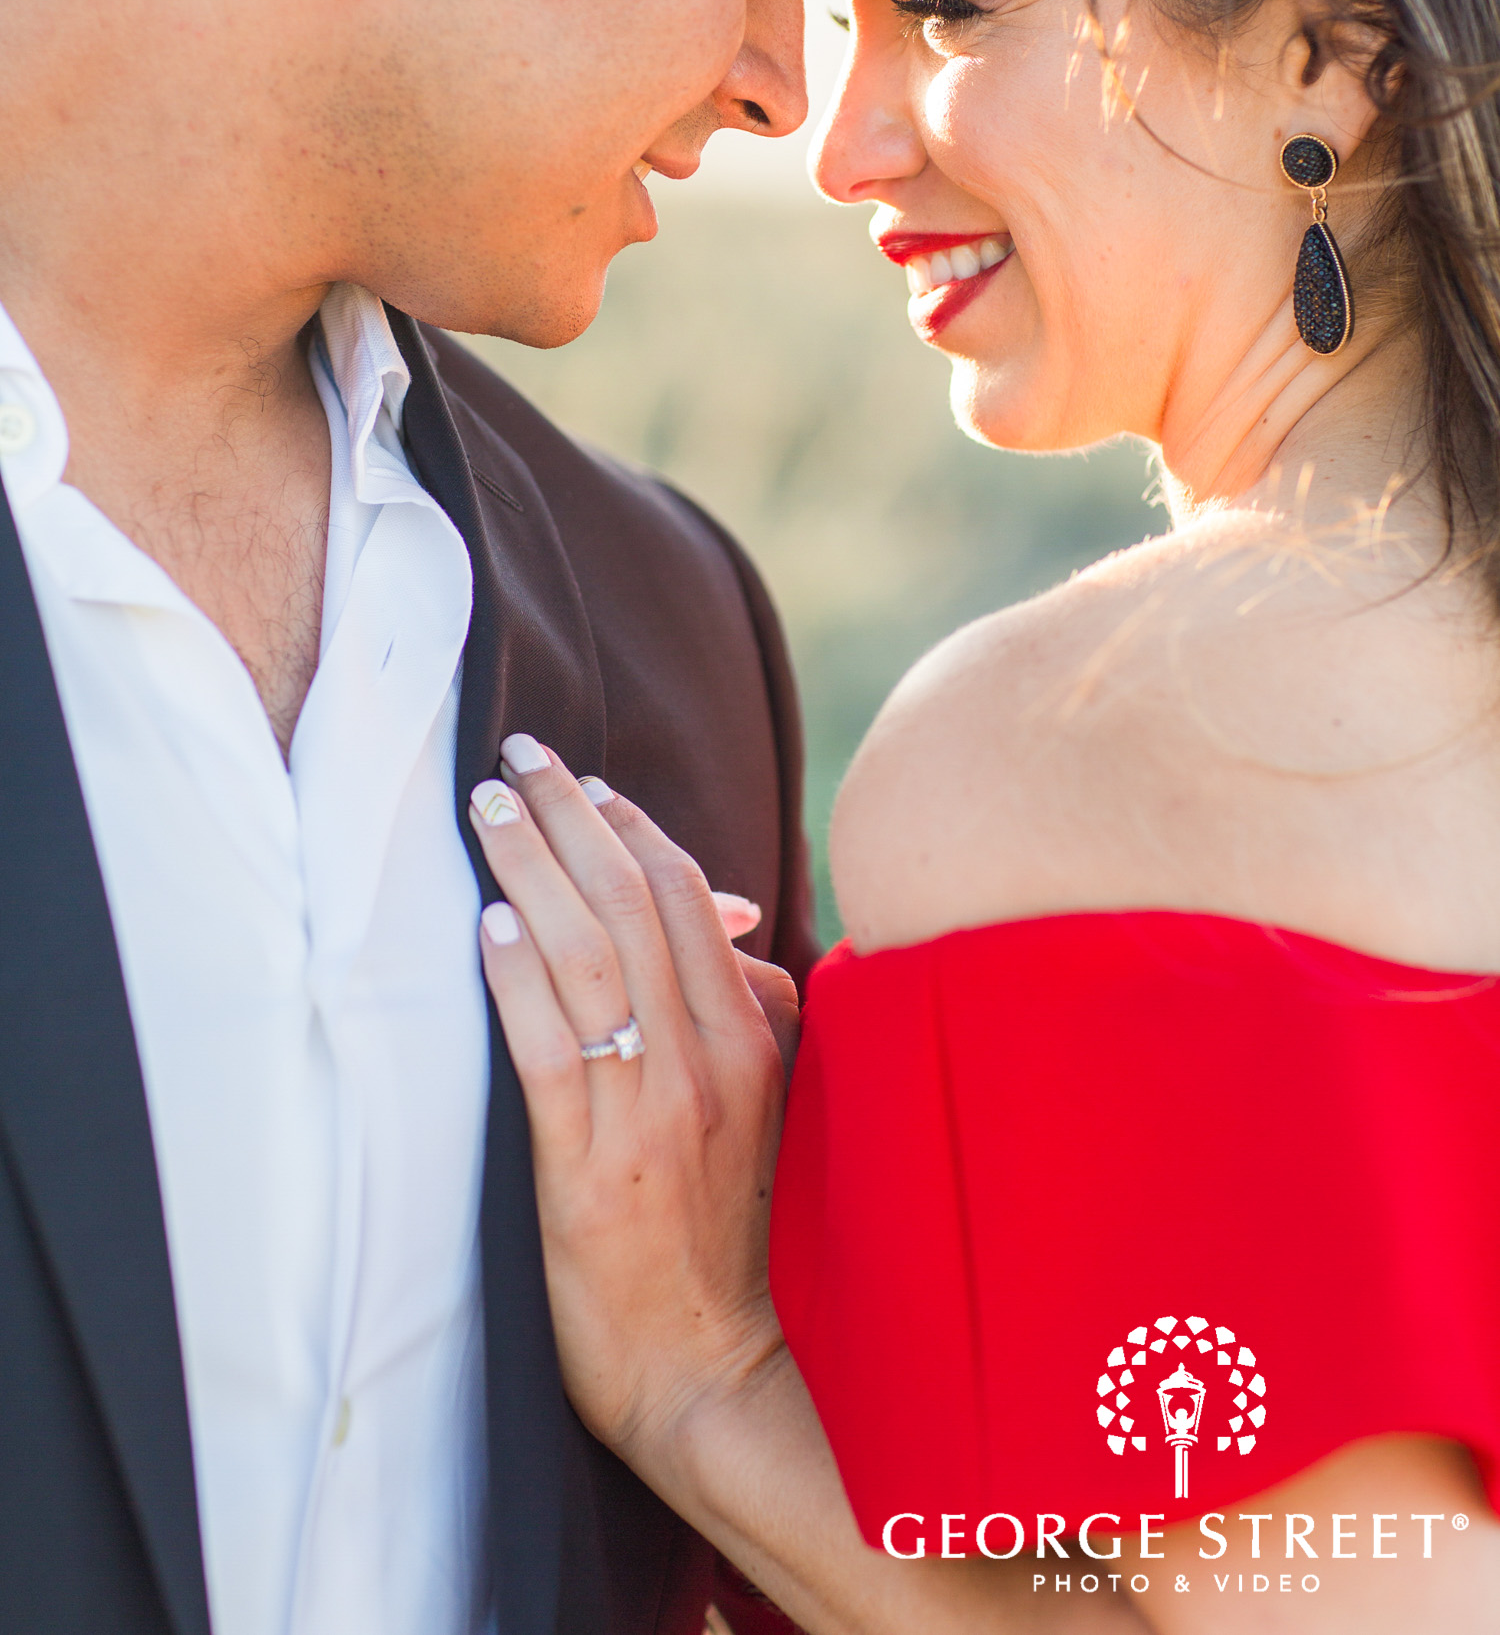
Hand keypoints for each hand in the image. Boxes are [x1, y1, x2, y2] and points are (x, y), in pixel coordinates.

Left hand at [470, 736, 799, 1466]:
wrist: (711, 1368)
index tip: (585, 779)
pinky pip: (552, 1051)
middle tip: (516, 755)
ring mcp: (650, 1116)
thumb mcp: (767, 1107)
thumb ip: (751, 1004)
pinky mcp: (589, 1170)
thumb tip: (727, 912)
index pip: (691, 900)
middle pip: (634, 904)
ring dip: (533, 868)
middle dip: (571, 816)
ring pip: (590, 957)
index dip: (633, 826)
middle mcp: (708, 1065)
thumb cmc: (735, 1232)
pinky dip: (520, 977)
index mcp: (755, 1041)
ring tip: (488, 810)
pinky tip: (489, 926)